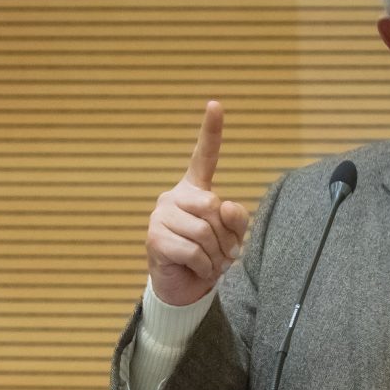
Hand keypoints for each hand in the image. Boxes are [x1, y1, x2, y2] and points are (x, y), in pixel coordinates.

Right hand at [145, 101, 252, 307]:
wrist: (184, 286)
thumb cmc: (208, 255)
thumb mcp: (231, 235)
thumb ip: (236, 218)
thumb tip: (223, 208)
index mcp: (194, 190)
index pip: (203, 157)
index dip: (211, 131)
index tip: (215, 104)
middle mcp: (174, 197)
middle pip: (213, 206)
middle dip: (226, 236)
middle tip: (223, 253)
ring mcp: (161, 216)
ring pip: (204, 232)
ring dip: (216, 255)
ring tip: (211, 263)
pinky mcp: (154, 238)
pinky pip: (192, 250)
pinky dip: (204, 266)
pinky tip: (199, 269)